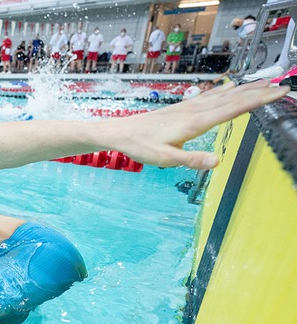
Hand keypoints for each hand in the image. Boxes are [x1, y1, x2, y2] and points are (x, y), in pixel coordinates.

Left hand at [106, 80, 288, 168]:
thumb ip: (191, 160)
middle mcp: (194, 111)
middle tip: (281, 85)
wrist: (121, 132)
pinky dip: (225, 90)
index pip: (232, 109)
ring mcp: (189, 108)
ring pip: (222, 95)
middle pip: (232, 98)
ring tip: (264, 82)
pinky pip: (210, 96)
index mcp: (194, 123)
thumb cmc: (141, 146)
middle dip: (258, 92)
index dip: (257, 100)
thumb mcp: (165, 159)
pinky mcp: (183, 108)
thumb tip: (217, 162)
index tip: (277, 93)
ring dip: (245, 88)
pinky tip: (230, 87)